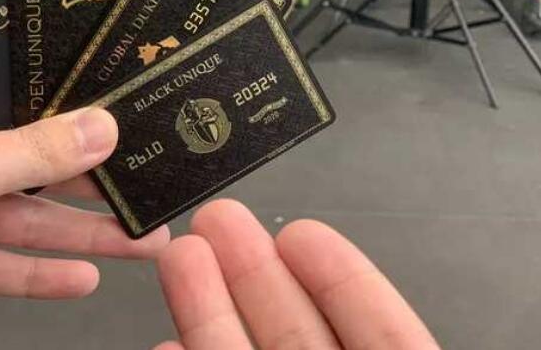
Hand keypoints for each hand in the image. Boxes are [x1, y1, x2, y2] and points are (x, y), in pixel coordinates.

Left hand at [0, 68, 168, 331]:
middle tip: (151, 199)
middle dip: (95, 189)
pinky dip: (33, 274)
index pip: (35, 109)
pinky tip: (80, 280)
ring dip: (78, 236)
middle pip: (38, 169)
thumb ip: (31, 152)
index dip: (89, 125)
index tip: (140, 135)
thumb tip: (100, 126)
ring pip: (24, 220)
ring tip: (139, 243)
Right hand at [155, 199, 438, 349]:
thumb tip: (355, 297)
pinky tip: (168, 338)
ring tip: (182, 255)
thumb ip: (388, 340)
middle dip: (255, 269)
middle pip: (295, 331)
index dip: (340, 277)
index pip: (378, 329)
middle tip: (221, 219)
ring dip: (207, 305)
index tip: (300, 233)